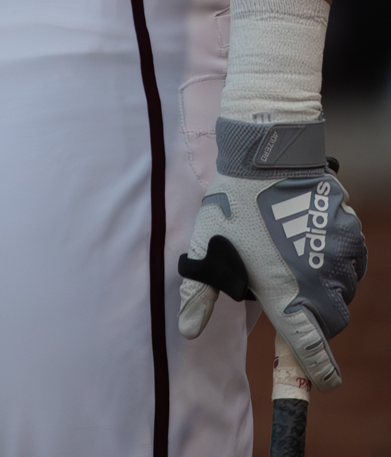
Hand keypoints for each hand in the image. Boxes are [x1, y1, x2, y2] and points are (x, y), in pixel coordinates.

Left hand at [179, 120, 365, 388]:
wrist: (267, 157)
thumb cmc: (233, 203)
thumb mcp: (207, 246)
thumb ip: (199, 293)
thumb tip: (188, 331)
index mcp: (282, 291)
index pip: (308, 346)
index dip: (318, 370)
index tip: (323, 383)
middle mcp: (318, 281)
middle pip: (329, 323)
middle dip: (315, 323)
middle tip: (290, 301)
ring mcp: (340, 259)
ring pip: (343, 293)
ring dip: (325, 291)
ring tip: (293, 262)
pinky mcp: (353, 237)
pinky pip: (352, 266)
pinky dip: (336, 266)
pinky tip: (310, 246)